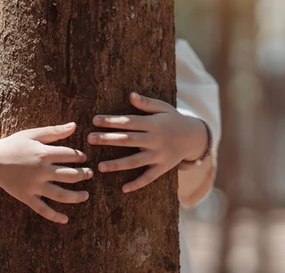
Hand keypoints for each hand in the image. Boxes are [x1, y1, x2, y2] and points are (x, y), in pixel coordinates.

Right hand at [0, 123, 92, 223]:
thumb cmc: (13, 145)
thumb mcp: (32, 134)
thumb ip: (54, 131)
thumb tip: (74, 126)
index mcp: (43, 153)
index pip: (70, 155)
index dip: (80, 156)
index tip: (83, 157)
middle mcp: (41, 171)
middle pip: (70, 175)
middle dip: (83, 175)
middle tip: (89, 174)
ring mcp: (34, 186)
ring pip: (60, 194)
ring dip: (76, 197)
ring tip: (86, 195)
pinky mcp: (26, 197)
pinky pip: (42, 209)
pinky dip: (54, 216)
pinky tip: (66, 219)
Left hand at [88, 93, 208, 193]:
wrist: (193, 137)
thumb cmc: (173, 119)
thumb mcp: (163, 108)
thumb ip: (147, 103)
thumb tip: (131, 95)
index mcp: (153, 124)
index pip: (128, 122)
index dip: (112, 121)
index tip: (94, 120)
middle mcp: (155, 140)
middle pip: (128, 140)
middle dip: (108, 140)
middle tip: (90, 139)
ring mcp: (159, 156)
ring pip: (135, 161)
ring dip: (117, 164)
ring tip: (100, 167)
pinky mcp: (162, 168)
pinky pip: (148, 178)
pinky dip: (137, 184)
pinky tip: (123, 189)